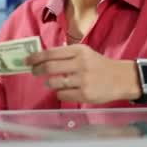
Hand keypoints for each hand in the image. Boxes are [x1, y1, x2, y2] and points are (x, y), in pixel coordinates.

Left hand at [25, 44, 140, 103]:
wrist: (120, 78)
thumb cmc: (98, 64)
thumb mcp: (84, 52)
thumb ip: (66, 54)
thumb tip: (41, 57)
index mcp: (78, 51)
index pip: (51, 53)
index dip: (36, 57)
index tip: (27, 60)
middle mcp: (80, 64)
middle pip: (49, 67)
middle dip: (37, 70)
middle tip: (34, 72)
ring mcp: (82, 80)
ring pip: (54, 83)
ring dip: (48, 83)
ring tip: (50, 82)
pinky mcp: (85, 94)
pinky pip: (62, 95)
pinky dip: (59, 93)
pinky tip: (64, 90)